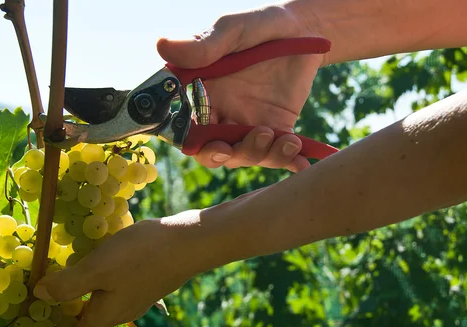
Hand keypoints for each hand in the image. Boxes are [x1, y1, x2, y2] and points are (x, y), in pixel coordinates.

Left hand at [32, 211, 226, 326]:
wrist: (189, 243)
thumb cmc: (141, 256)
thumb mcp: (99, 267)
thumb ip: (68, 284)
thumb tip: (39, 295)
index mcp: (107, 313)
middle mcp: (123, 310)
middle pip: (92, 325)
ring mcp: (138, 296)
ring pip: (105, 305)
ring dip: (86, 304)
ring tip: (70, 294)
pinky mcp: (148, 280)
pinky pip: (117, 289)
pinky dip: (102, 286)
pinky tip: (102, 268)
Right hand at [157, 4, 324, 172]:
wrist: (304, 28)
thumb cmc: (261, 24)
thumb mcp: (232, 31)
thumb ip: (203, 46)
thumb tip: (162, 46)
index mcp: (206, 94)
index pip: (190, 130)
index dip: (197, 145)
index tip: (216, 145)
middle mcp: (225, 113)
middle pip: (217, 150)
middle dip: (229, 155)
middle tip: (247, 142)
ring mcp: (252, 122)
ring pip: (247, 155)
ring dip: (262, 155)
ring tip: (285, 140)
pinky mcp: (279, 127)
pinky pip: (279, 152)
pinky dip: (289, 160)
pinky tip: (302, 161)